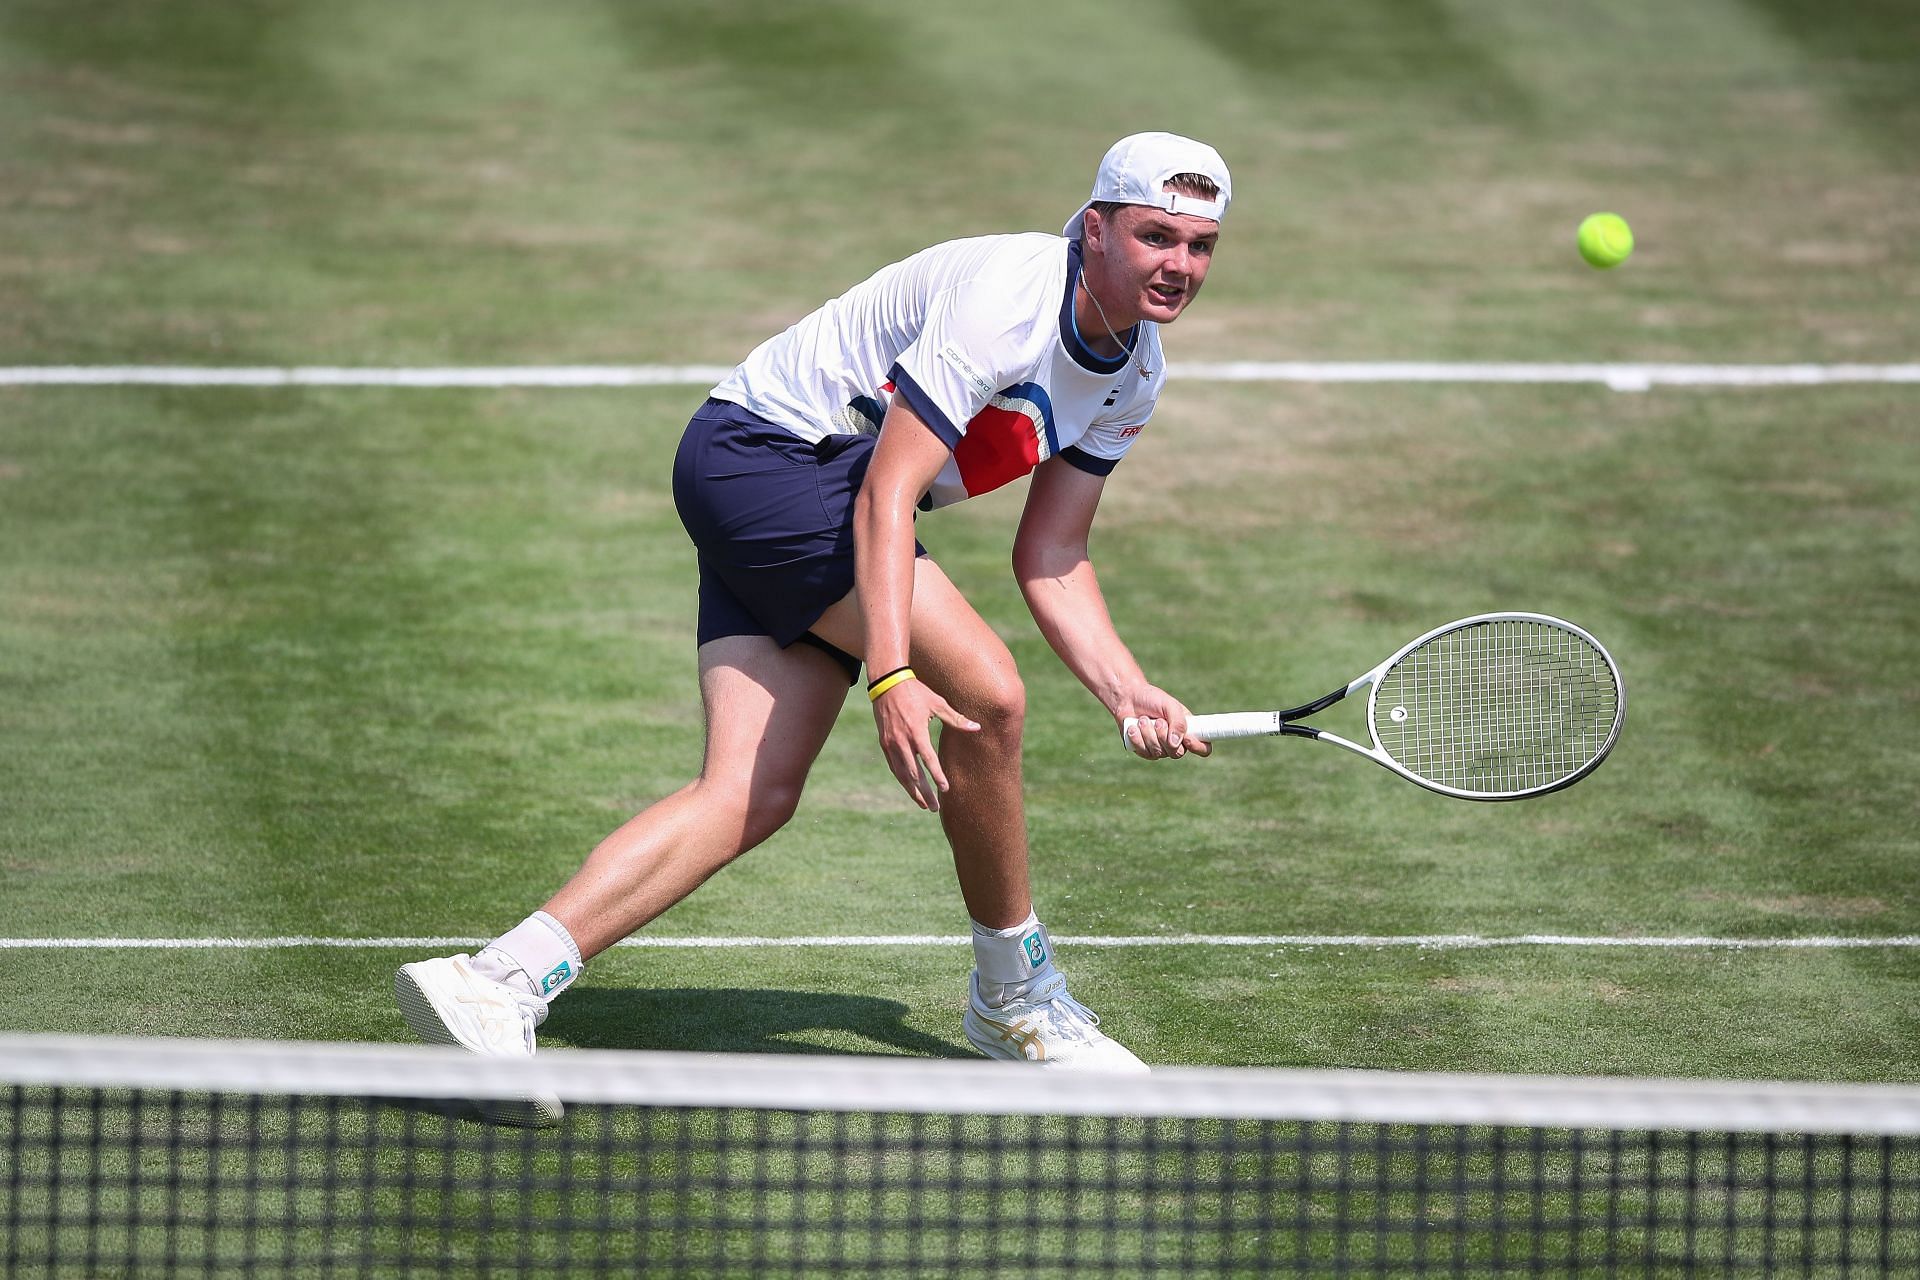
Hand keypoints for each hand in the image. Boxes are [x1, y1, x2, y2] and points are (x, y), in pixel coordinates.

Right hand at [872, 676, 979, 810]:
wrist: (887, 683)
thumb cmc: (916, 691)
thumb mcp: (937, 703)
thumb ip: (956, 719)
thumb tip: (977, 728)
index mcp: (916, 731)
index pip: (927, 759)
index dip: (936, 775)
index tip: (945, 789)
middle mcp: (901, 741)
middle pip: (913, 774)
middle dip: (924, 792)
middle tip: (934, 807)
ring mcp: (890, 743)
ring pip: (901, 774)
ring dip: (912, 791)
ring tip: (923, 804)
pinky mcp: (884, 743)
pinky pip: (894, 766)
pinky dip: (902, 779)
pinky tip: (910, 788)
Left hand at [1119, 686, 1211, 760]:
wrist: (1128, 699)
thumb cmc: (1153, 699)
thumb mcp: (1169, 705)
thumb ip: (1178, 722)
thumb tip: (1176, 743)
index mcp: (1188, 730)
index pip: (1203, 748)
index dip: (1198, 747)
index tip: (1187, 738)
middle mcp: (1175, 743)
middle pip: (1177, 753)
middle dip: (1164, 736)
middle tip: (1158, 721)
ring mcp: (1160, 749)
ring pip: (1158, 752)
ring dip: (1148, 733)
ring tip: (1143, 719)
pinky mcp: (1144, 751)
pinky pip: (1144, 752)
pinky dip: (1137, 738)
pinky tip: (1134, 727)